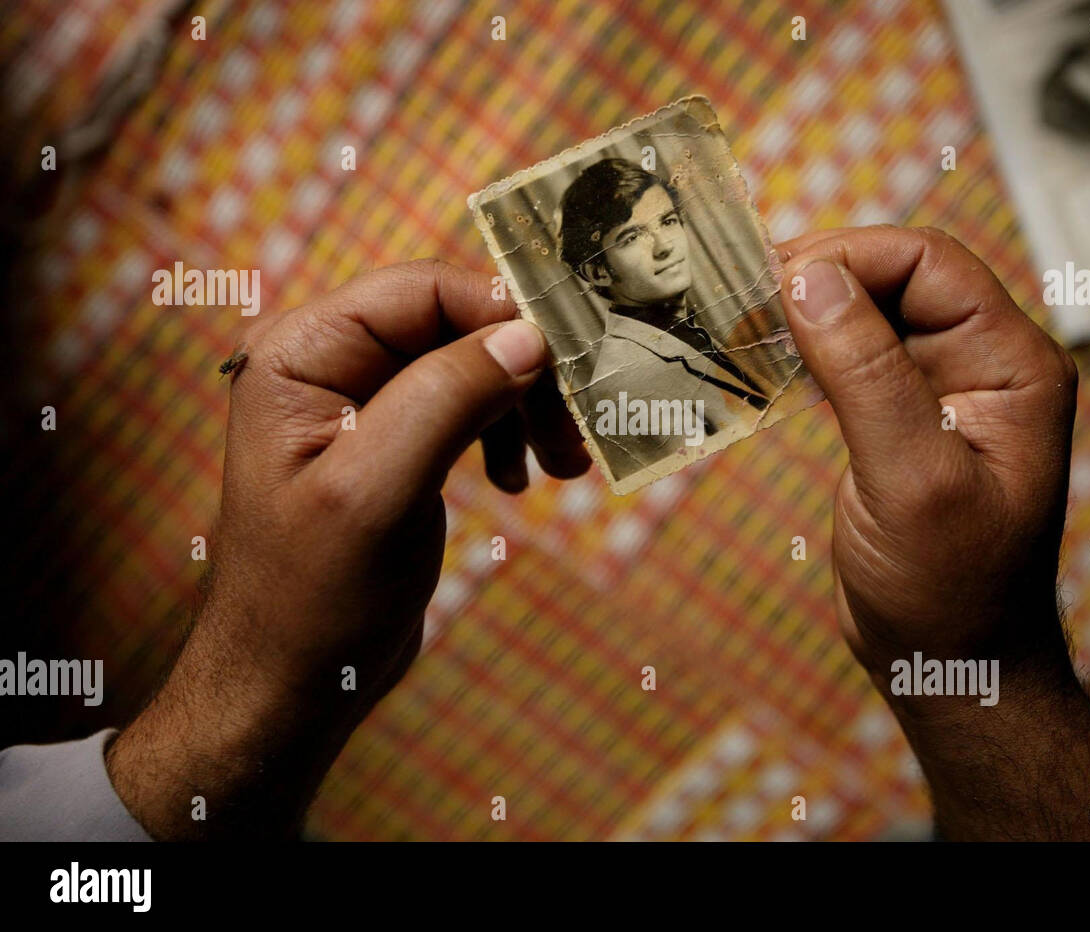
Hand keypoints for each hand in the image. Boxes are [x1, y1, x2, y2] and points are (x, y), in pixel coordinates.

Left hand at [107, 260, 588, 838]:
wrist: (292, 680)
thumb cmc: (313, 597)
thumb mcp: (378, 492)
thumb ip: (448, 399)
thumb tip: (529, 334)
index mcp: (300, 352)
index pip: (422, 290)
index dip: (503, 312)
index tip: (569, 361)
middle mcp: (326, 360)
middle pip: (454, 322)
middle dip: (522, 369)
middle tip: (573, 434)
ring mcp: (360, 398)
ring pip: (470, 361)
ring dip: (525, 403)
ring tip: (560, 466)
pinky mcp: (392, 436)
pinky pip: (466, 402)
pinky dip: (506, 430)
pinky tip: (520, 477)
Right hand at [779, 226, 1089, 838]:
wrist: (954, 666)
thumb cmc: (949, 590)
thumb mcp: (909, 481)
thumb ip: (864, 374)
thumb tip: (807, 278)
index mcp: (1014, 366)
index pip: (930, 264)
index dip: (851, 257)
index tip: (774, 280)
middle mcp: (985, 365)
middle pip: (898, 277)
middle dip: (822, 276)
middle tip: (741, 296)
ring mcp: (944, 390)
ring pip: (870, 312)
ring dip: (808, 311)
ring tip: (740, 320)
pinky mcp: (904, 418)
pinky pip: (854, 358)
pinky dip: (807, 350)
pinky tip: (763, 359)